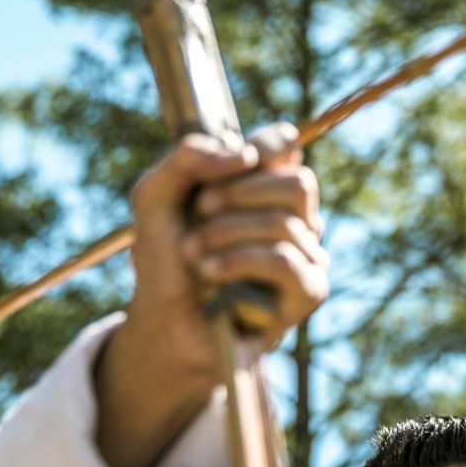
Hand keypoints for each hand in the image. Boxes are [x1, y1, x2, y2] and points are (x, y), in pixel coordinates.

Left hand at [121, 123, 327, 377]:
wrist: (164, 321)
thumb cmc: (166, 261)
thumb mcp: (156, 196)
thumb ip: (186, 158)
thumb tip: (245, 156)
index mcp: (266, 190)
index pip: (289, 147)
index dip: (268, 144)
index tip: (237, 160)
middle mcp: (297, 220)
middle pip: (298, 183)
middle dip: (239, 193)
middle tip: (200, 212)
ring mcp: (309, 256)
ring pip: (283, 224)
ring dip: (226, 234)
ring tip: (193, 254)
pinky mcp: (309, 291)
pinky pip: (284, 261)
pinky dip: (240, 261)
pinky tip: (211, 273)